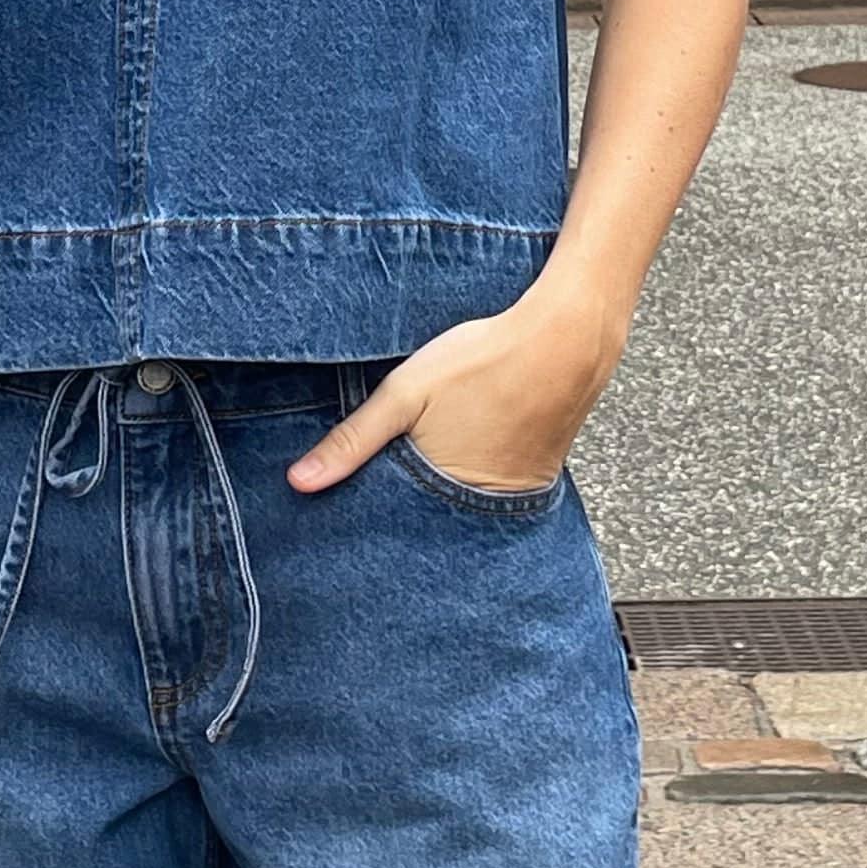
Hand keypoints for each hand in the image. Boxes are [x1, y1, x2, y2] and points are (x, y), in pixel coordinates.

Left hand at [286, 279, 627, 496]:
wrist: (568, 339)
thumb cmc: (485, 360)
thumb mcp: (405, 393)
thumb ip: (352, 440)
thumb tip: (298, 483)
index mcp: (442, 494)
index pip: (393, 529)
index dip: (370, 520)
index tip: (345, 523)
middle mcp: (481, 508)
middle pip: (429, 524)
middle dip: (406, 514)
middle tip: (391, 491)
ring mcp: (513, 498)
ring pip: (461, 508)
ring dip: (441, 496)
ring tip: (429, 471)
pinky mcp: (536, 479)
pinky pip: (494, 493)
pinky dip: (474, 480)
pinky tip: (469, 451)